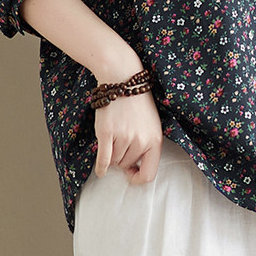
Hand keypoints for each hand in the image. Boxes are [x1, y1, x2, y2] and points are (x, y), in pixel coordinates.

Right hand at [92, 58, 163, 184]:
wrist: (122, 78)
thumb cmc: (137, 102)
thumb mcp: (152, 124)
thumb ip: (147, 146)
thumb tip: (135, 168)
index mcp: (155, 140)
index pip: (149, 174)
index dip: (138, 177)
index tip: (131, 173)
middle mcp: (140, 141)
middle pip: (126, 166)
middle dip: (122, 158)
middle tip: (121, 140)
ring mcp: (123, 137)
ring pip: (114, 162)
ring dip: (112, 153)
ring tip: (115, 134)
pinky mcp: (106, 133)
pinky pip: (103, 159)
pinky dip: (101, 167)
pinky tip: (100, 171)